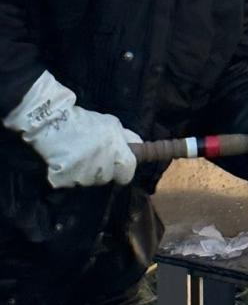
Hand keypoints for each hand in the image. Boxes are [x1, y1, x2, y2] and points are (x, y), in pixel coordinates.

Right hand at [3, 70, 137, 188]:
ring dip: (85, 173)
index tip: (117, 166)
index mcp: (116, 152)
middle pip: (107, 177)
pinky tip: (64, 162)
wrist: (52, 122)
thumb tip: (138, 145)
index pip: (128, 172)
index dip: (123, 169)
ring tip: (76, 157)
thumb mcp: (111, 124)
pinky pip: (71, 182)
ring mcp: (83, 175)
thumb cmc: (84, 122)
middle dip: (102, 170)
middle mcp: (102, 166)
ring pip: (89, 181)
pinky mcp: (66, 179)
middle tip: (92, 156)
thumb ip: (126, 137)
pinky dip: (67, 175)